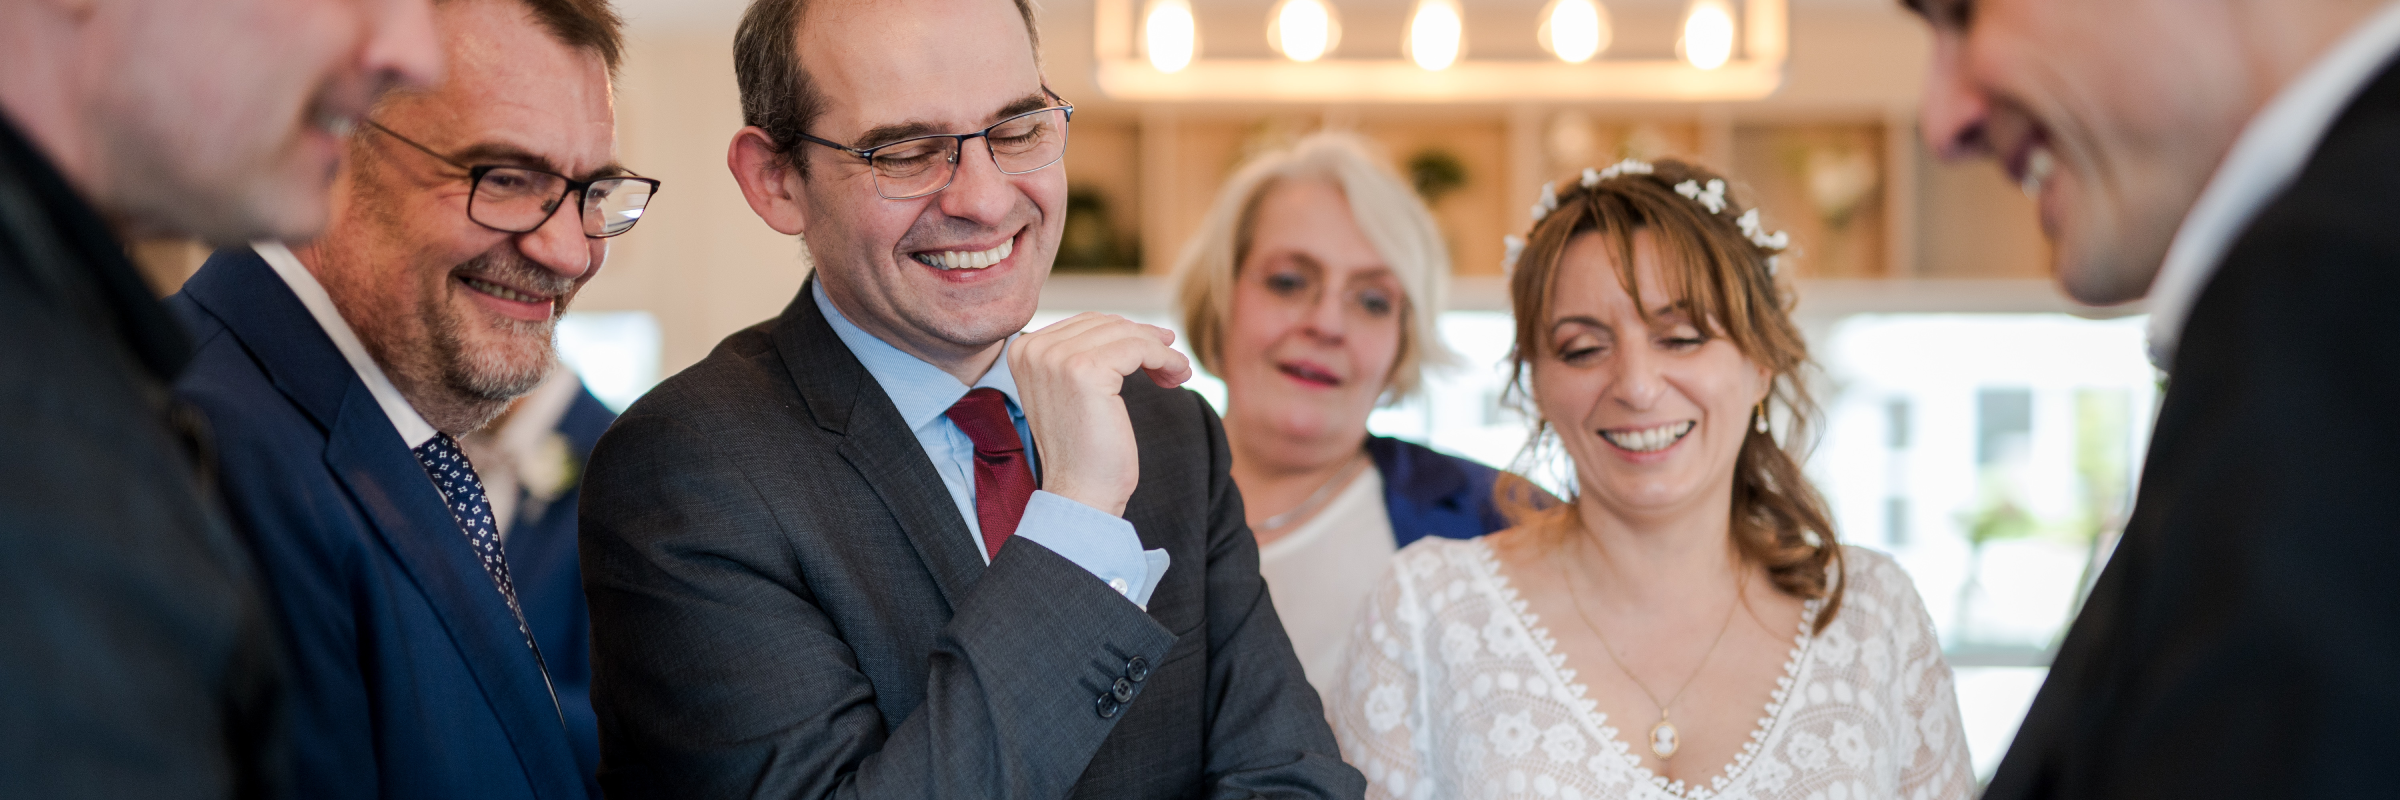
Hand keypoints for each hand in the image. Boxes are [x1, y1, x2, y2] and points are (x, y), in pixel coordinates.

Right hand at [1008, 313, 1193, 516]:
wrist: (1080, 491)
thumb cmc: (1083, 449)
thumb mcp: (1071, 391)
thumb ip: (1082, 355)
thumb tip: (1131, 326)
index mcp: (1024, 350)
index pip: (1086, 323)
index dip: (1125, 334)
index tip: (1154, 354)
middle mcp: (1033, 349)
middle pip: (1106, 324)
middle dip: (1144, 340)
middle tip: (1171, 363)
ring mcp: (1057, 359)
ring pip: (1126, 334)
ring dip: (1161, 351)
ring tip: (1177, 373)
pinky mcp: (1085, 371)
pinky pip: (1139, 348)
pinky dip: (1165, 358)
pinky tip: (1176, 376)